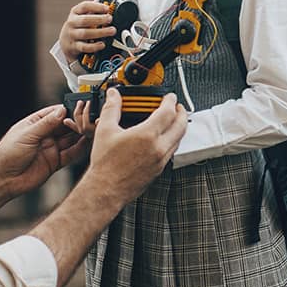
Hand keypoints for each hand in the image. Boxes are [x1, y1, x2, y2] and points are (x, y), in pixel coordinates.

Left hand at [0, 104, 89, 198]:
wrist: (2, 180)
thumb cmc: (6, 155)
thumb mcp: (27, 135)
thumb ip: (46, 124)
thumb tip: (62, 110)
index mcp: (34, 124)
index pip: (55, 113)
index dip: (67, 110)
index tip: (80, 107)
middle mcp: (44, 135)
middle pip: (65, 126)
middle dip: (76, 122)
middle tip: (87, 119)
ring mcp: (50, 149)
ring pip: (70, 139)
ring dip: (80, 135)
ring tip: (90, 130)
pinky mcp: (55, 162)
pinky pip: (70, 154)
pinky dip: (79, 149)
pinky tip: (86, 143)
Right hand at [59, 0, 116, 66]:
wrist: (67, 41)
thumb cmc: (80, 24)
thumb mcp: (87, 13)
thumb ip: (100, 3)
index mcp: (76, 12)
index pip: (84, 6)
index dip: (96, 6)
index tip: (107, 8)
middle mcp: (72, 22)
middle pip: (85, 20)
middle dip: (99, 19)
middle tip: (110, 19)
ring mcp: (72, 35)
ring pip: (85, 33)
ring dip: (100, 32)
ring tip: (112, 31)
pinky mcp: (73, 47)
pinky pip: (84, 47)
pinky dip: (94, 46)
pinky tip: (102, 44)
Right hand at [85, 89, 187, 207]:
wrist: (106, 190)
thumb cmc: (105, 165)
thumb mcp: (105, 131)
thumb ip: (111, 109)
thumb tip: (114, 96)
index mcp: (147, 135)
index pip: (168, 112)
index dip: (170, 101)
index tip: (169, 97)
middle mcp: (158, 148)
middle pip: (180, 125)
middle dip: (181, 112)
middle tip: (177, 106)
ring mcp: (161, 160)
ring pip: (179, 139)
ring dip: (178, 127)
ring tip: (172, 120)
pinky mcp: (159, 170)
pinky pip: (172, 151)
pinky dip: (172, 140)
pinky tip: (163, 138)